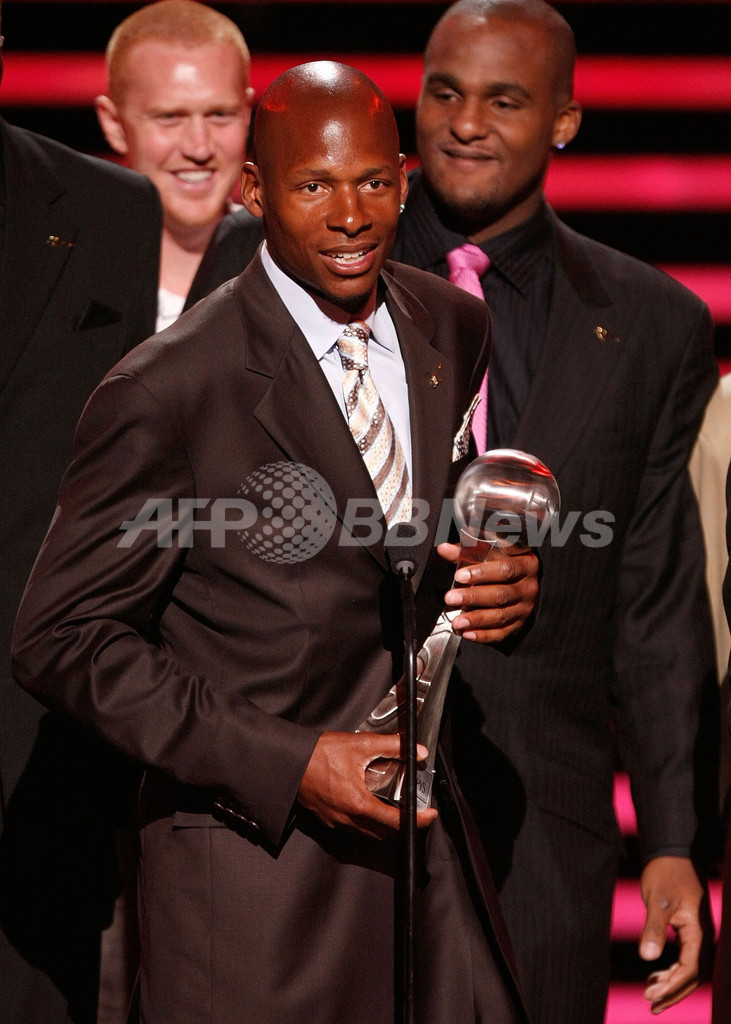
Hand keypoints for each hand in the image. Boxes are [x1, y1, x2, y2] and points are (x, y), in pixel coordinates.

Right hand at [297, 731, 437, 839]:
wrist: (289, 762)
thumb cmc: (320, 754)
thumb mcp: (360, 744)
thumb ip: (391, 746)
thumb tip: (416, 749)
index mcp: (358, 804)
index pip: (396, 821)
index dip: (417, 820)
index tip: (429, 815)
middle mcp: (348, 820)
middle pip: (384, 833)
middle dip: (404, 826)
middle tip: (416, 813)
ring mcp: (336, 822)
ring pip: (369, 833)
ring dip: (385, 826)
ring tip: (396, 811)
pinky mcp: (327, 819)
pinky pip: (354, 829)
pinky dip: (368, 823)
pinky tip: (370, 807)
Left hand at [438, 541, 538, 642]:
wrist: (520, 580)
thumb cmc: (502, 564)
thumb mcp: (488, 554)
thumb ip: (466, 553)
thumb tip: (444, 549)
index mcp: (525, 565)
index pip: (504, 569)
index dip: (481, 573)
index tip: (459, 576)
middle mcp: (528, 587)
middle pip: (500, 594)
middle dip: (473, 597)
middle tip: (451, 598)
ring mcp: (524, 607)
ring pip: (500, 615)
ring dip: (476, 620)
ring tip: (456, 621)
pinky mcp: (519, 623)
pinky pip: (501, 632)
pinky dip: (483, 635)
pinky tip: (467, 633)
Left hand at [639, 856, 711, 1012]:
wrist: (673, 853)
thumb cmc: (666, 873)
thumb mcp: (657, 901)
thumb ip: (654, 929)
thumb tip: (647, 957)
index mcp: (699, 931)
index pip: (690, 969)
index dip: (671, 986)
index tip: (651, 995)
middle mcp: (703, 936)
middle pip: (694, 976)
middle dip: (674, 992)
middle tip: (651, 1004)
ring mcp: (698, 933)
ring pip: (691, 969)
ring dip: (673, 984)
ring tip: (652, 996)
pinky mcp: (690, 930)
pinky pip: (686, 958)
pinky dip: (672, 971)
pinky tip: (655, 976)